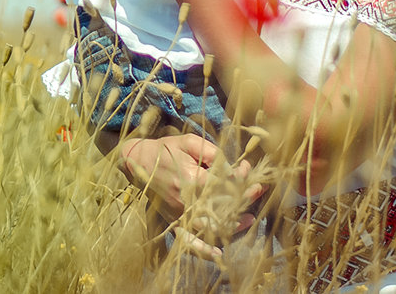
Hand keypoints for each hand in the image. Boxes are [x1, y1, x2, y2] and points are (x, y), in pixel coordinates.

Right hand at [119, 134, 263, 259]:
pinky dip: (202, 249)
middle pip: (220, 207)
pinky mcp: (174, 219)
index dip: (240, 178)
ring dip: (232, 224)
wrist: (137, 161)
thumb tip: (232, 167)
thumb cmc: (166, 149)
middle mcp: (185, 199)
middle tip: (258, 190)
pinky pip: (188, 239)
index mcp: (190, 176)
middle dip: (243, 200)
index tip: (248, 170)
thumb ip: (212, 152)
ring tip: (249, 219)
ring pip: (209, 226)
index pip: (223, 183)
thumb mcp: (189, 141)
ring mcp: (179, 212)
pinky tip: (217, 253)